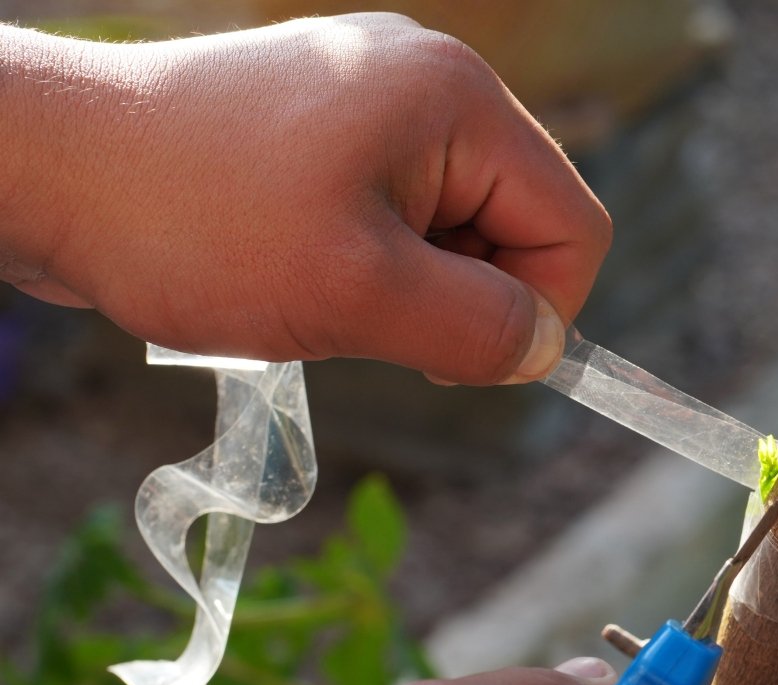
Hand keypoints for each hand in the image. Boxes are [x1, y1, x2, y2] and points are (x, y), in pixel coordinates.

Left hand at [0, 14, 609, 383]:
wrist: (44, 166)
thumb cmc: (194, 223)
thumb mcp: (358, 296)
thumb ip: (477, 329)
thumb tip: (540, 349)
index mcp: (459, 100)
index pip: (572, 225)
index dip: (540, 311)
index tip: (456, 357)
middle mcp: (429, 79)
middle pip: (517, 222)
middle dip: (462, 294)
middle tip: (371, 321)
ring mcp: (374, 94)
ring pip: (455, 224)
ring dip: (409, 284)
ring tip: (319, 290)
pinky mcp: (327, 121)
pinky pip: (396, 208)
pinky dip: (368, 259)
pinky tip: (298, 268)